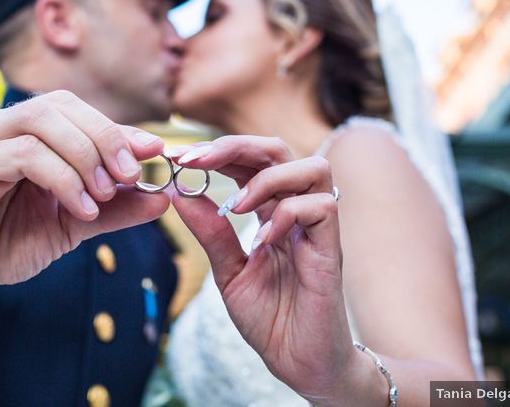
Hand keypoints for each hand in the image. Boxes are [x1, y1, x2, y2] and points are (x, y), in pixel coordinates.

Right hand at [0, 89, 169, 302]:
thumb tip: (162, 197)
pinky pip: (25, 154)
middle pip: (63, 105)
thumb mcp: (72, 225)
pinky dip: (62, 178)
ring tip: (104, 194)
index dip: (119, 128)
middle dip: (106, 136)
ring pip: (45, 121)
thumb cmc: (3, 241)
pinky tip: (81, 208)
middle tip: (131, 174)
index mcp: (30, 134)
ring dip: (85, 155)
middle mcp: (5, 127)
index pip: (80, 112)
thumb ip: (114, 210)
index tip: (155, 151)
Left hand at [170, 136, 369, 404]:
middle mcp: (297, 211)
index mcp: (271, 211)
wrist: (300, 363)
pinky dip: (288, 214)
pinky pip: (321, 208)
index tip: (177, 156)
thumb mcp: (228, 272)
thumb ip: (211, 233)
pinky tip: (263, 240)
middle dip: (235, 146)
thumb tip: (179, 193)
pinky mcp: (332, 251)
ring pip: (312, 167)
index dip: (215, 151)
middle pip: (278, 149)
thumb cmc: (270, 318)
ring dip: (267, 177)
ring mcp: (318, 229)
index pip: (249, 160)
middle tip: (195, 160)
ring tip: (236, 204)